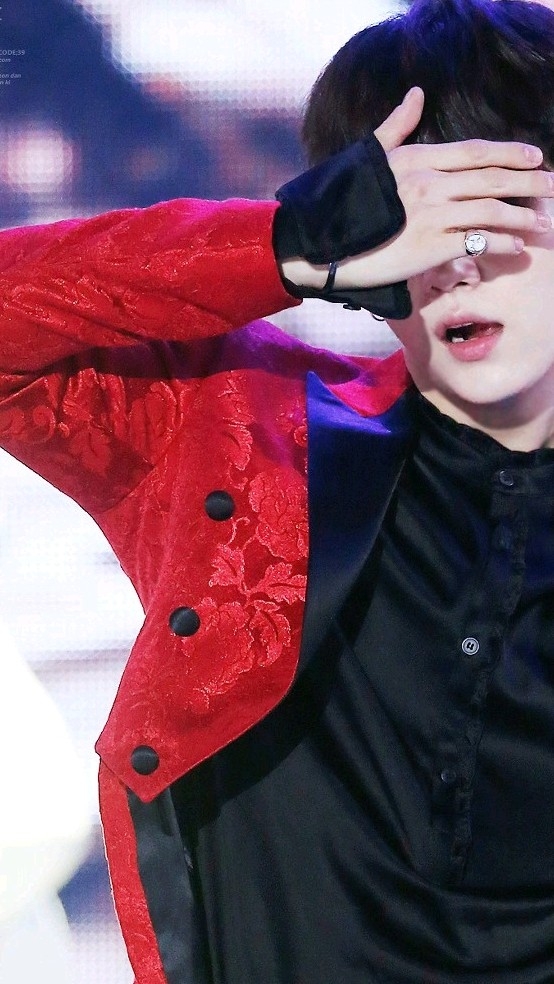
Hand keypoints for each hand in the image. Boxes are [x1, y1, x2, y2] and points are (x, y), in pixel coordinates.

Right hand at [334, 87, 553, 290]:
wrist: (319, 244)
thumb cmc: (341, 203)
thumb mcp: (369, 157)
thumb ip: (396, 127)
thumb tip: (417, 94)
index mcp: (417, 160)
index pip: (474, 151)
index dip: (509, 152)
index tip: (535, 156)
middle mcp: (429, 184)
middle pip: (491, 178)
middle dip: (528, 181)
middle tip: (552, 187)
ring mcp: (431, 215)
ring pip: (491, 210)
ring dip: (521, 216)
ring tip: (539, 223)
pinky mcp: (430, 247)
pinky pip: (477, 242)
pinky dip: (501, 243)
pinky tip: (515, 247)